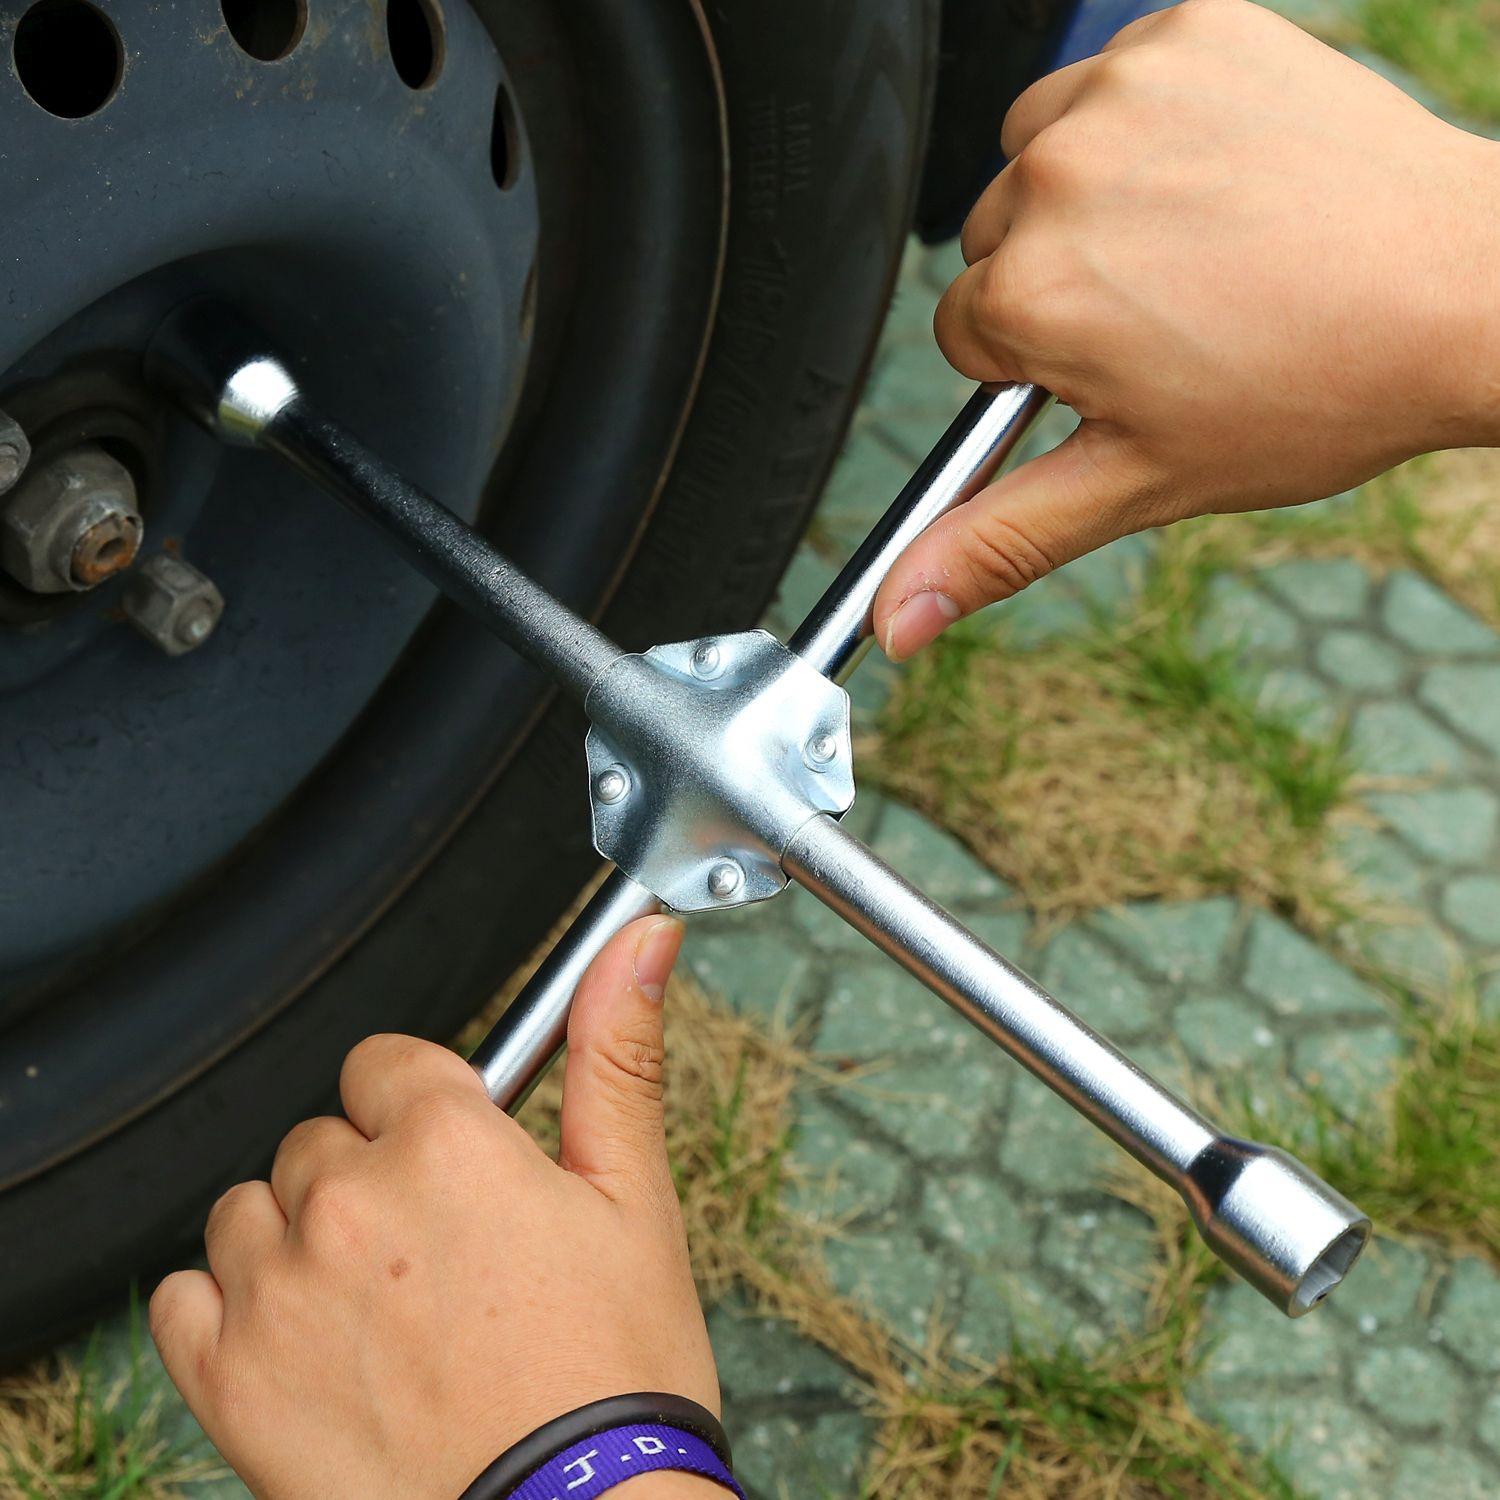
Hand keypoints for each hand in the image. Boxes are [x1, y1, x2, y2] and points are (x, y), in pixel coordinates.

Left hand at [150, 916, 722, 1499]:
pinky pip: (182, 1296)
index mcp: (446, 1141)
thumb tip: (640, 942)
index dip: (425, 1109)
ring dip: (297, 1240)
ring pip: (252, 1209)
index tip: (453, 1162)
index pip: (386, 1064)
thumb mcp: (634, 1201)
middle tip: (436, 1262)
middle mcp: (347, 1197)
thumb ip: (619, 1053)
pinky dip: (226, 1309)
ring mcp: (277, 1288)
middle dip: (370, 1180)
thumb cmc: (610, 1378)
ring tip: (373, 1310)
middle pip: (322, 1138)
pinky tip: (299, 1342)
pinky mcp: (227, 1378)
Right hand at [875, 0, 1499, 658]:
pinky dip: (1149, 128)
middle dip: (1060, 284)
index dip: (1040, 367)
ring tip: (1194, 248)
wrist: (1465, 286)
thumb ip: (997, 542)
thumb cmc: (1315, 390)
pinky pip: (1110, 81)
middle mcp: (1061, 174)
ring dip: (1089, 201)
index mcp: (1035, 290)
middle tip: (1173, 317)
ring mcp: (1127, 91)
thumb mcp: (1137, 486)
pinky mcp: (1188, 32)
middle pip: (994, 243)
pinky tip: (1220, 180)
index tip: (1123, 369)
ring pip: (1039, 157)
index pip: (965, 333)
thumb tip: (897, 622)